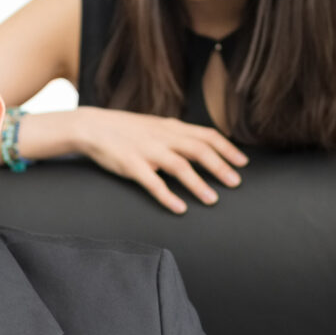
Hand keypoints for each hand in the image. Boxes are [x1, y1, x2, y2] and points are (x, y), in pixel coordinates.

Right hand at [61, 107, 247, 213]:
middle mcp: (163, 137)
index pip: (206, 135)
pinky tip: (179, 208)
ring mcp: (147, 151)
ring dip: (198, 183)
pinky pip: (152, 182)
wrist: (92, 126)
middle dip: (220, 166)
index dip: (227, 149)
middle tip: (236, 183)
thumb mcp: (156, 125)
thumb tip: (204, 145)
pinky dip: (167, 196)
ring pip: (179, 166)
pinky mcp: (131, 165)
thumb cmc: (127, 129)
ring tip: (212, 200)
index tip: (243, 163)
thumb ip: (178, 134)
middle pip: (198, 150)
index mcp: (171, 127)